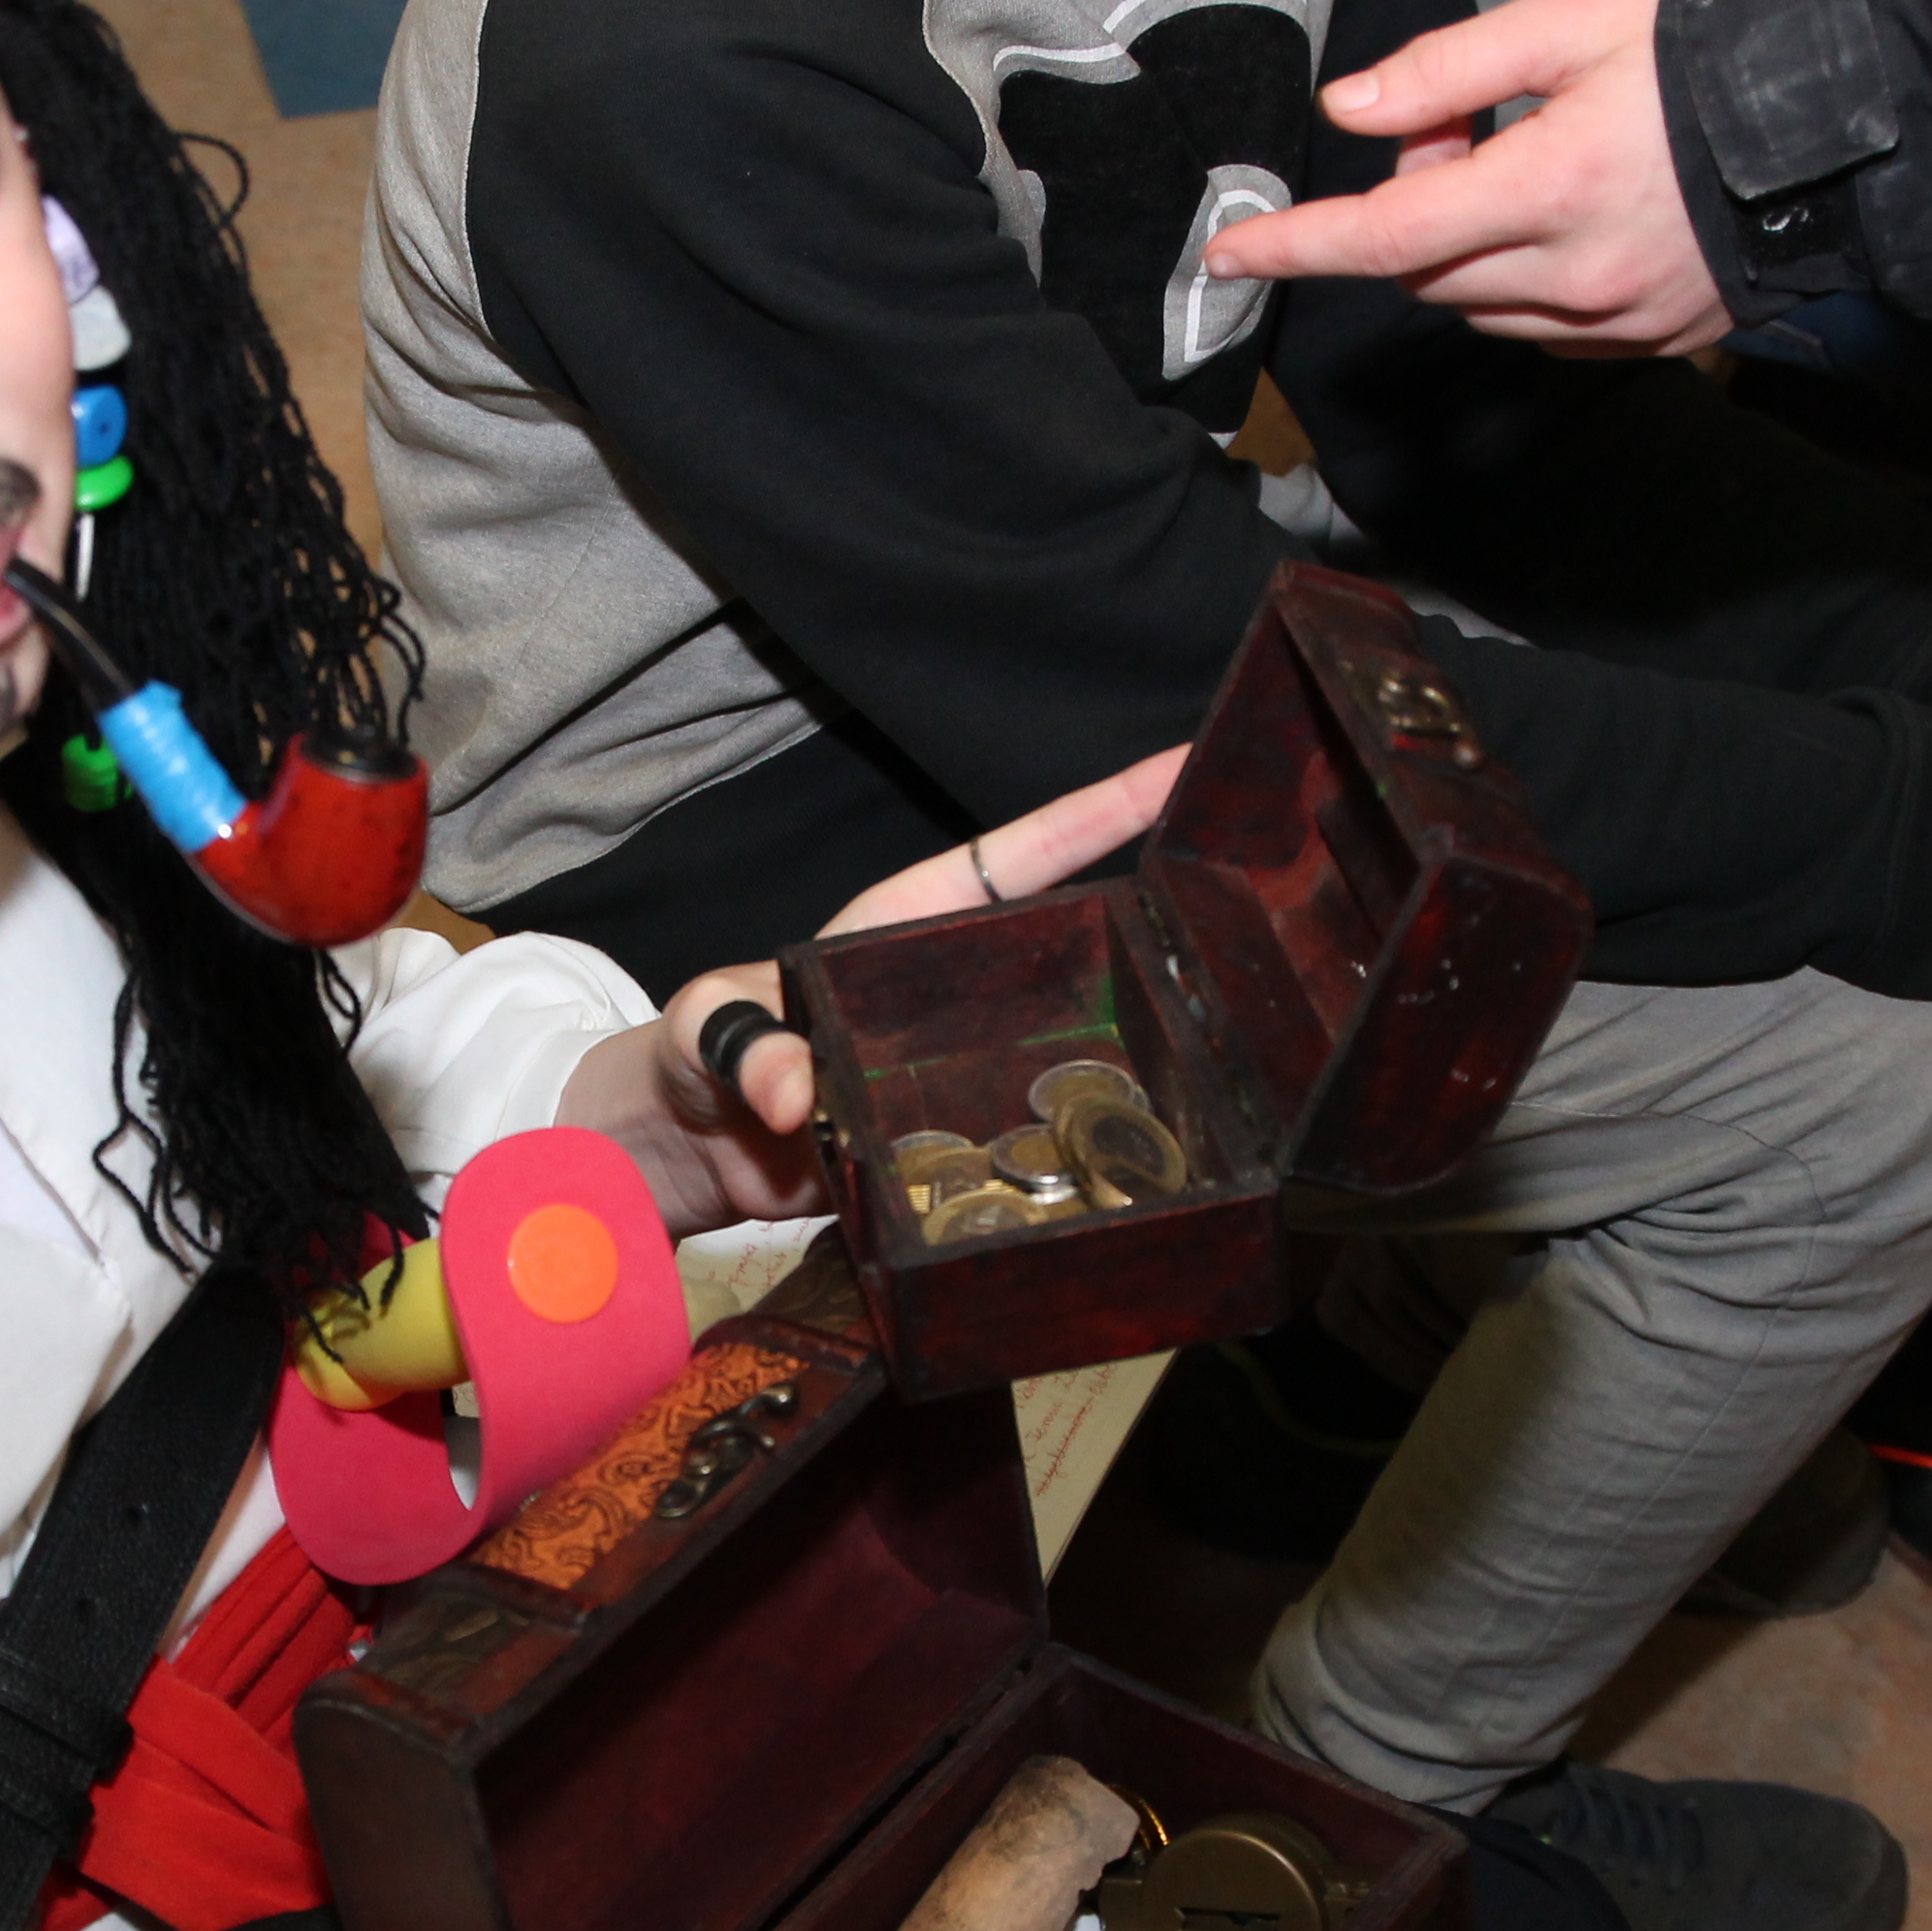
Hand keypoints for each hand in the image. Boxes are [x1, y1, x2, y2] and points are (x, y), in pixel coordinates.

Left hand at [570, 746, 1188, 1231]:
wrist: (674, 1164)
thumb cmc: (683, 1059)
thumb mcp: (700, 1027)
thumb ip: (736, 1039)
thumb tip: (791, 1092)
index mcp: (902, 931)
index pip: (1017, 858)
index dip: (1098, 813)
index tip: (1180, 766)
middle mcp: (951, 997)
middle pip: (1073, 943)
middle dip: (1159, 915)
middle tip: (1257, 891)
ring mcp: (963, 1074)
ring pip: (1071, 1047)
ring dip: (1143, 1042)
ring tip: (1243, 1027)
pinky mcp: (958, 1152)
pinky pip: (1034, 1143)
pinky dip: (1082, 1149)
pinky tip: (1152, 1157)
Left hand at [1198, 0, 1727, 354]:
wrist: (1844, 113)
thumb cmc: (1701, 53)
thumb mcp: (1568, 24)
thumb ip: (1447, 71)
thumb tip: (1349, 112)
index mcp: (1548, 187)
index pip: (1384, 235)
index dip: (1296, 247)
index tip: (1229, 257)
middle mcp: (1575, 274)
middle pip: (1424, 271)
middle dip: (1414, 210)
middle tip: (1464, 136)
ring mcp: (1614, 319)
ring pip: (1476, 305)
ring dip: (1467, 249)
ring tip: (1531, 169)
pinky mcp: (1646, 342)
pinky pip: (1539, 328)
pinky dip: (1523, 281)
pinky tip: (1574, 219)